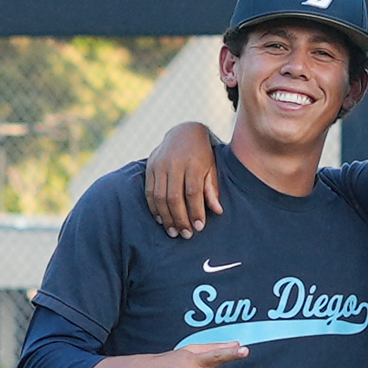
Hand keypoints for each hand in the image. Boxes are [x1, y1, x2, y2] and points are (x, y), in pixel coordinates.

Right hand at [144, 123, 220, 237]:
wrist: (184, 132)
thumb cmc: (202, 155)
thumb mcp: (212, 168)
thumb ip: (212, 189)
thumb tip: (217, 211)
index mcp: (193, 163)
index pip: (193, 192)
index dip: (196, 211)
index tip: (199, 227)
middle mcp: (174, 163)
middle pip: (174, 196)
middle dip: (180, 218)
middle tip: (186, 235)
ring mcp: (160, 164)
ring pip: (160, 196)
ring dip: (166, 217)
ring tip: (173, 232)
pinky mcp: (150, 167)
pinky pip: (149, 191)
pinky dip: (154, 207)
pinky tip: (161, 219)